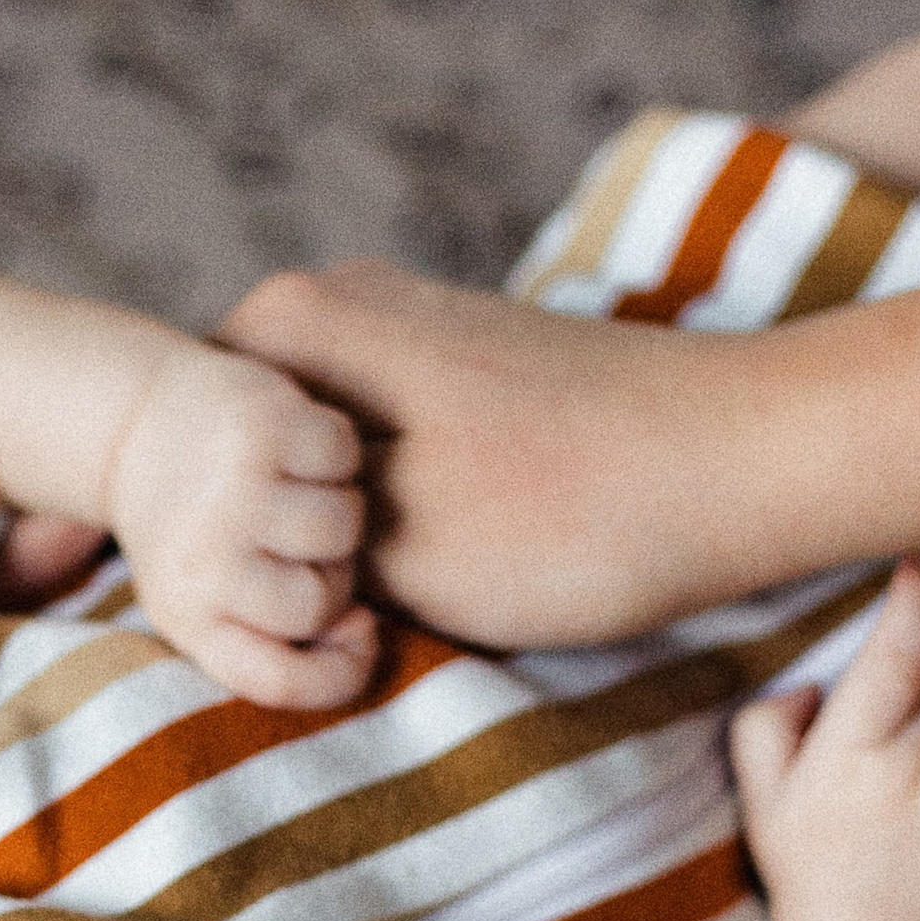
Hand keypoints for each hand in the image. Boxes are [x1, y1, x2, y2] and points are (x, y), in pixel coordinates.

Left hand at [105, 339, 376, 708]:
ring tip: (300, 493)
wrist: (137, 423)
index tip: (361, 635)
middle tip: (301, 544)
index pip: (279, 681)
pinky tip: (298, 450)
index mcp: (189, 619)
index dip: (340, 676)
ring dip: (340, 507)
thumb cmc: (193, 526)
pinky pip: (344, 455)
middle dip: (333, 573)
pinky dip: (337, 449)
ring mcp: (231, 494)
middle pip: (322, 601)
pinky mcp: (257, 427)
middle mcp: (204, 563)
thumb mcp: (206, 599)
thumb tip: (363, 631)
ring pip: (344, 526)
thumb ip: (278, 635)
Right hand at [220, 261, 734, 646]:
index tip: (227, 594)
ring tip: (371, 602)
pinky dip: (393, 519)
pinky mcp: (478, 371)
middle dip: (262, 536)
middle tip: (299, 618)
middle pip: (249, 453)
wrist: (740, 466)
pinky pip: (390, 458)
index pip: (179, 434)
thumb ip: (285, 537)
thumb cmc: (563, 515)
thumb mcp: (385, 550)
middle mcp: (345, 302)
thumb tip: (227, 544)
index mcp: (296, 324)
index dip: (191, 528)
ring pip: (321, 464)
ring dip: (333, 538)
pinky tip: (429, 570)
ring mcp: (416, 331)